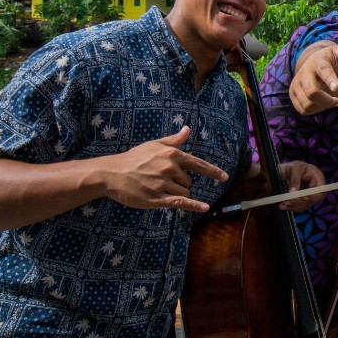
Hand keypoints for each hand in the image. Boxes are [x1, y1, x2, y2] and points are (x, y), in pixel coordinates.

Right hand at [103, 127, 226, 212]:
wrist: (111, 173)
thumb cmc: (133, 158)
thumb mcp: (154, 145)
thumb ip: (173, 140)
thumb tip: (187, 129)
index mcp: (172, 154)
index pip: (199, 164)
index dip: (213, 172)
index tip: (225, 177)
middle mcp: (170, 168)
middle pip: (190, 181)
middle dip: (181, 183)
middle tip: (160, 180)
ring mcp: (164, 183)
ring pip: (185, 192)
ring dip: (177, 193)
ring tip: (157, 187)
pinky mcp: (157, 198)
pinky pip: (181, 202)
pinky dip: (194, 205)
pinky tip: (204, 208)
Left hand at [275, 161, 325, 211]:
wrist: (285, 172)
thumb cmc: (293, 167)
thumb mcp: (295, 168)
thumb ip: (295, 179)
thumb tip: (293, 192)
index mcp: (318, 178)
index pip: (321, 191)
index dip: (314, 196)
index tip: (304, 198)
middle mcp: (315, 188)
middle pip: (312, 200)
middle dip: (300, 202)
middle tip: (288, 201)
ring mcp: (309, 196)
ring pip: (304, 205)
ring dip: (293, 205)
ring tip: (282, 204)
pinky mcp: (302, 200)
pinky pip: (298, 207)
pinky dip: (290, 207)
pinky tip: (283, 206)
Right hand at [289, 31, 337, 114]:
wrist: (314, 65)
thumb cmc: (332, 61)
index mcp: (319, 62)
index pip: (324, 72)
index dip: (330, 80)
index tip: (336, 87)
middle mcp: (304, 72)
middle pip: (313, 93)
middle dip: (327, 101)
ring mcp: (296, 83)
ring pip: (307, 104)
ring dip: (322, 106)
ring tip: (329, 100)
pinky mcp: (292, 93)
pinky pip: (303, 110)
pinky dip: (314, 110)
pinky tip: (320, 103)